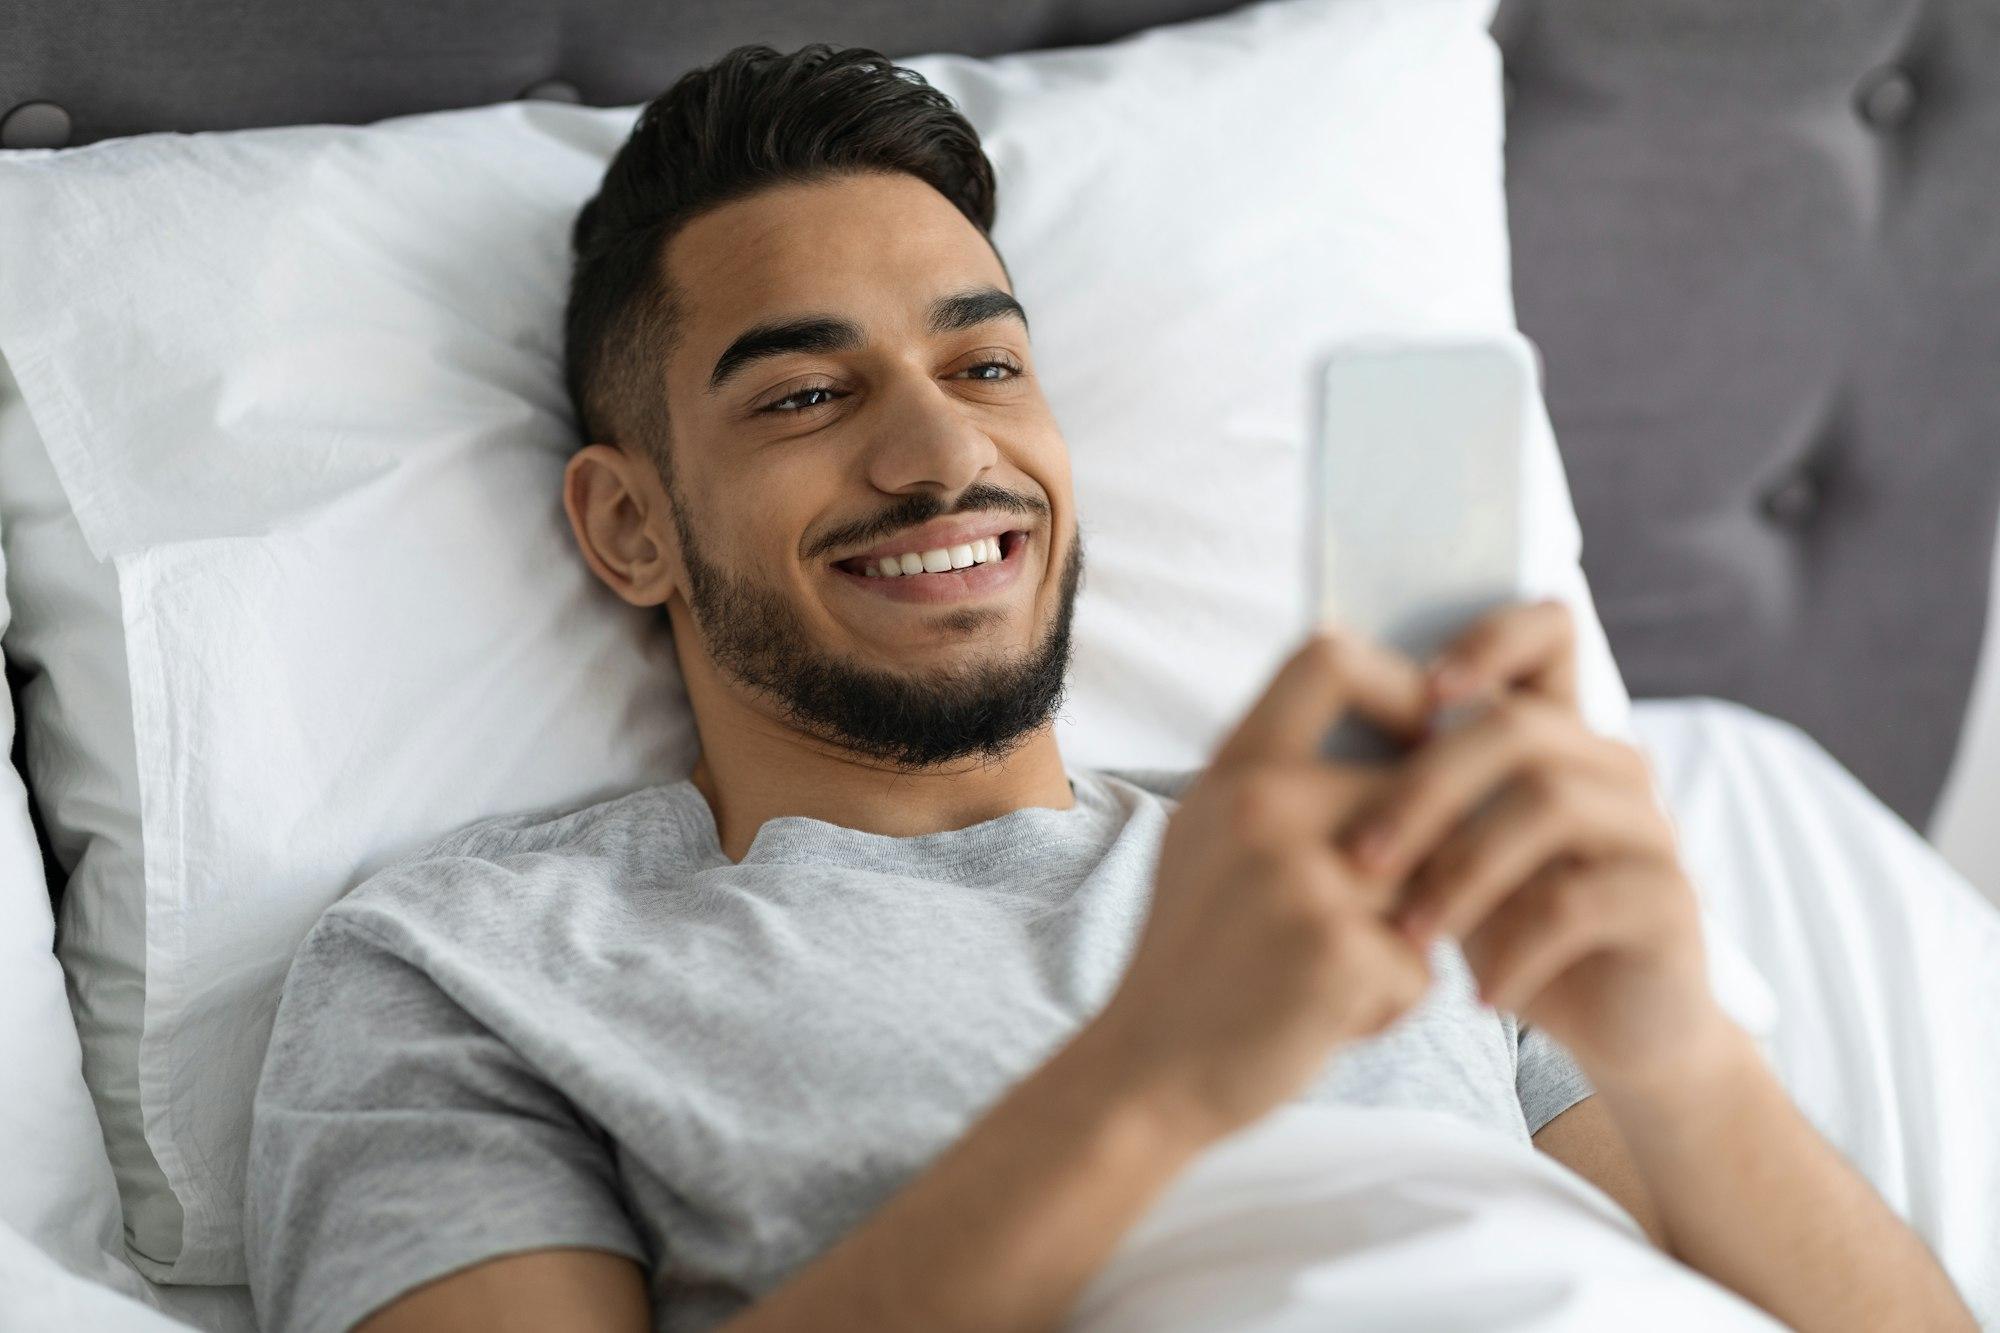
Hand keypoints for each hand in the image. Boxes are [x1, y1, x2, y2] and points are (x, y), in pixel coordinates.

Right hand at [1094, 626, 1434, 1144]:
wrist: (1145, 1072)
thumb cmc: (1195, 957)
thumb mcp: (1209, 838)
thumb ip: (1279, 782)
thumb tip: (1396, 722)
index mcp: (1234, 768)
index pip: (1333, 656)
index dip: (1402, 684)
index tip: (1419, 741)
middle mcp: (1264, 806)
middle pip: (1415, 789)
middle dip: (1421, 864)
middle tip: (1377, 917)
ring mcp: (1303, 877)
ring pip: (1432, 882)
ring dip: (1407, 939)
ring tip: (1337, 973)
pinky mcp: (1341, 952)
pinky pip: (1424, 964)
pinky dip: (1392, 1003)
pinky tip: (1328, 1018)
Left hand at [1338, 600, 1732, 1089]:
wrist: (1615, 1027)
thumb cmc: (1508, 925)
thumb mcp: (1449, 853)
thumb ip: (1408, 791)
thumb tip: (1296, 744)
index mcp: (1559, 734)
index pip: (1550, 630)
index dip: (1490, 637)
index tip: (1421, 690)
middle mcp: (1612, 765)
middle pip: (1520, 727)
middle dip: (1425, 788)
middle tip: (1360, 858)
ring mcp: (1650, 827)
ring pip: (1549, 805)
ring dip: (1460, 874)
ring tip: (1409, 936)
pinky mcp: (1670, 900)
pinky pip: (1580, 901)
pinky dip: (1514, 950)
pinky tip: (1479, 993)